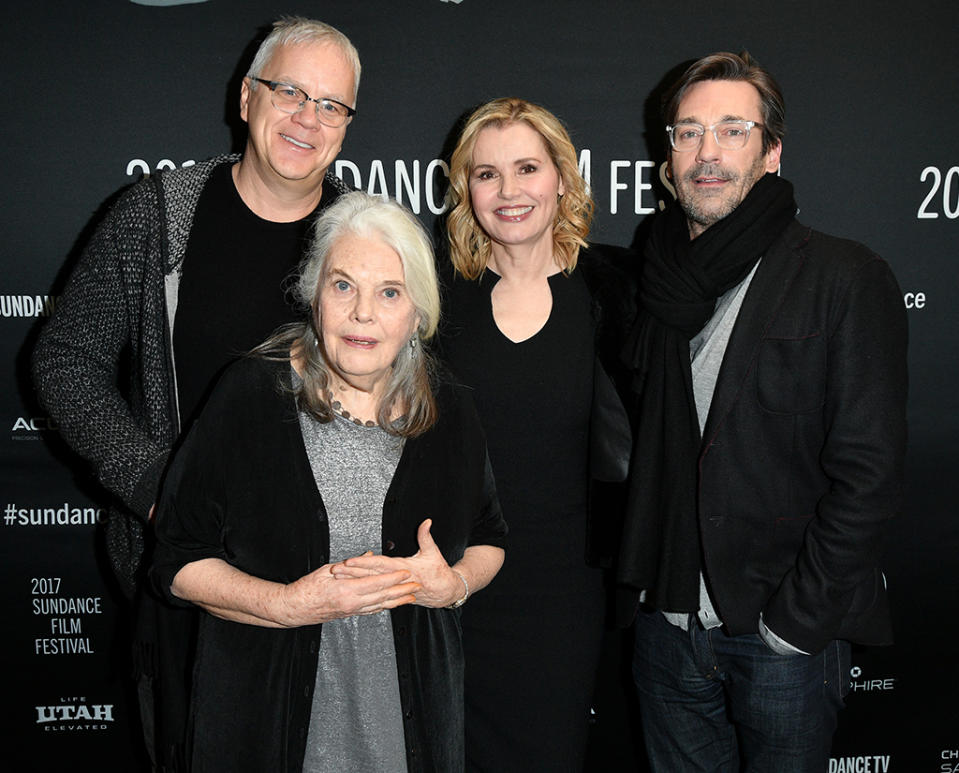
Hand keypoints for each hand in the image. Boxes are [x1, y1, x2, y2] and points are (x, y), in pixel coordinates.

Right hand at [278, 563, 419, 626]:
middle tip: (417, 586)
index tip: (406, 573)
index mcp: (347, 590)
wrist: (294, 609)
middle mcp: (352, 603)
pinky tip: (392, 605)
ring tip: (411, 597)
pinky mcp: (349, 615)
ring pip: (380, 606)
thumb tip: (367, 556)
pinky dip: (384, 607)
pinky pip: (371, 611)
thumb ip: (350, 565)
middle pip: (383, 596)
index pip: (376, 583)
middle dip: (402, 591)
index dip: (393, 578)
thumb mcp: (327, 570)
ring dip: (397, 601)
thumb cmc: (306, 588)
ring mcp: (352, 611)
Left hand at [330, 519, 462, 607]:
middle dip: (352, 572)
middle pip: (370, 575)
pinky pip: (375, 591)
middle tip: (335, 569)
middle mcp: (396, 579)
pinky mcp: (393, 593)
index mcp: (404, 568)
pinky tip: (351, 586)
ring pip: (369, 583)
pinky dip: (362, 588)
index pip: (380, 565)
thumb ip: (426, 536)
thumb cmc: (438, 572)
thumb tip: (426, 521)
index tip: (349, 561)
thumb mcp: (433, 552)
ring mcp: (394, 588)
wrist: (444, 592)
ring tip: (338, 577)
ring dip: (353, 580)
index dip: (364, 563)